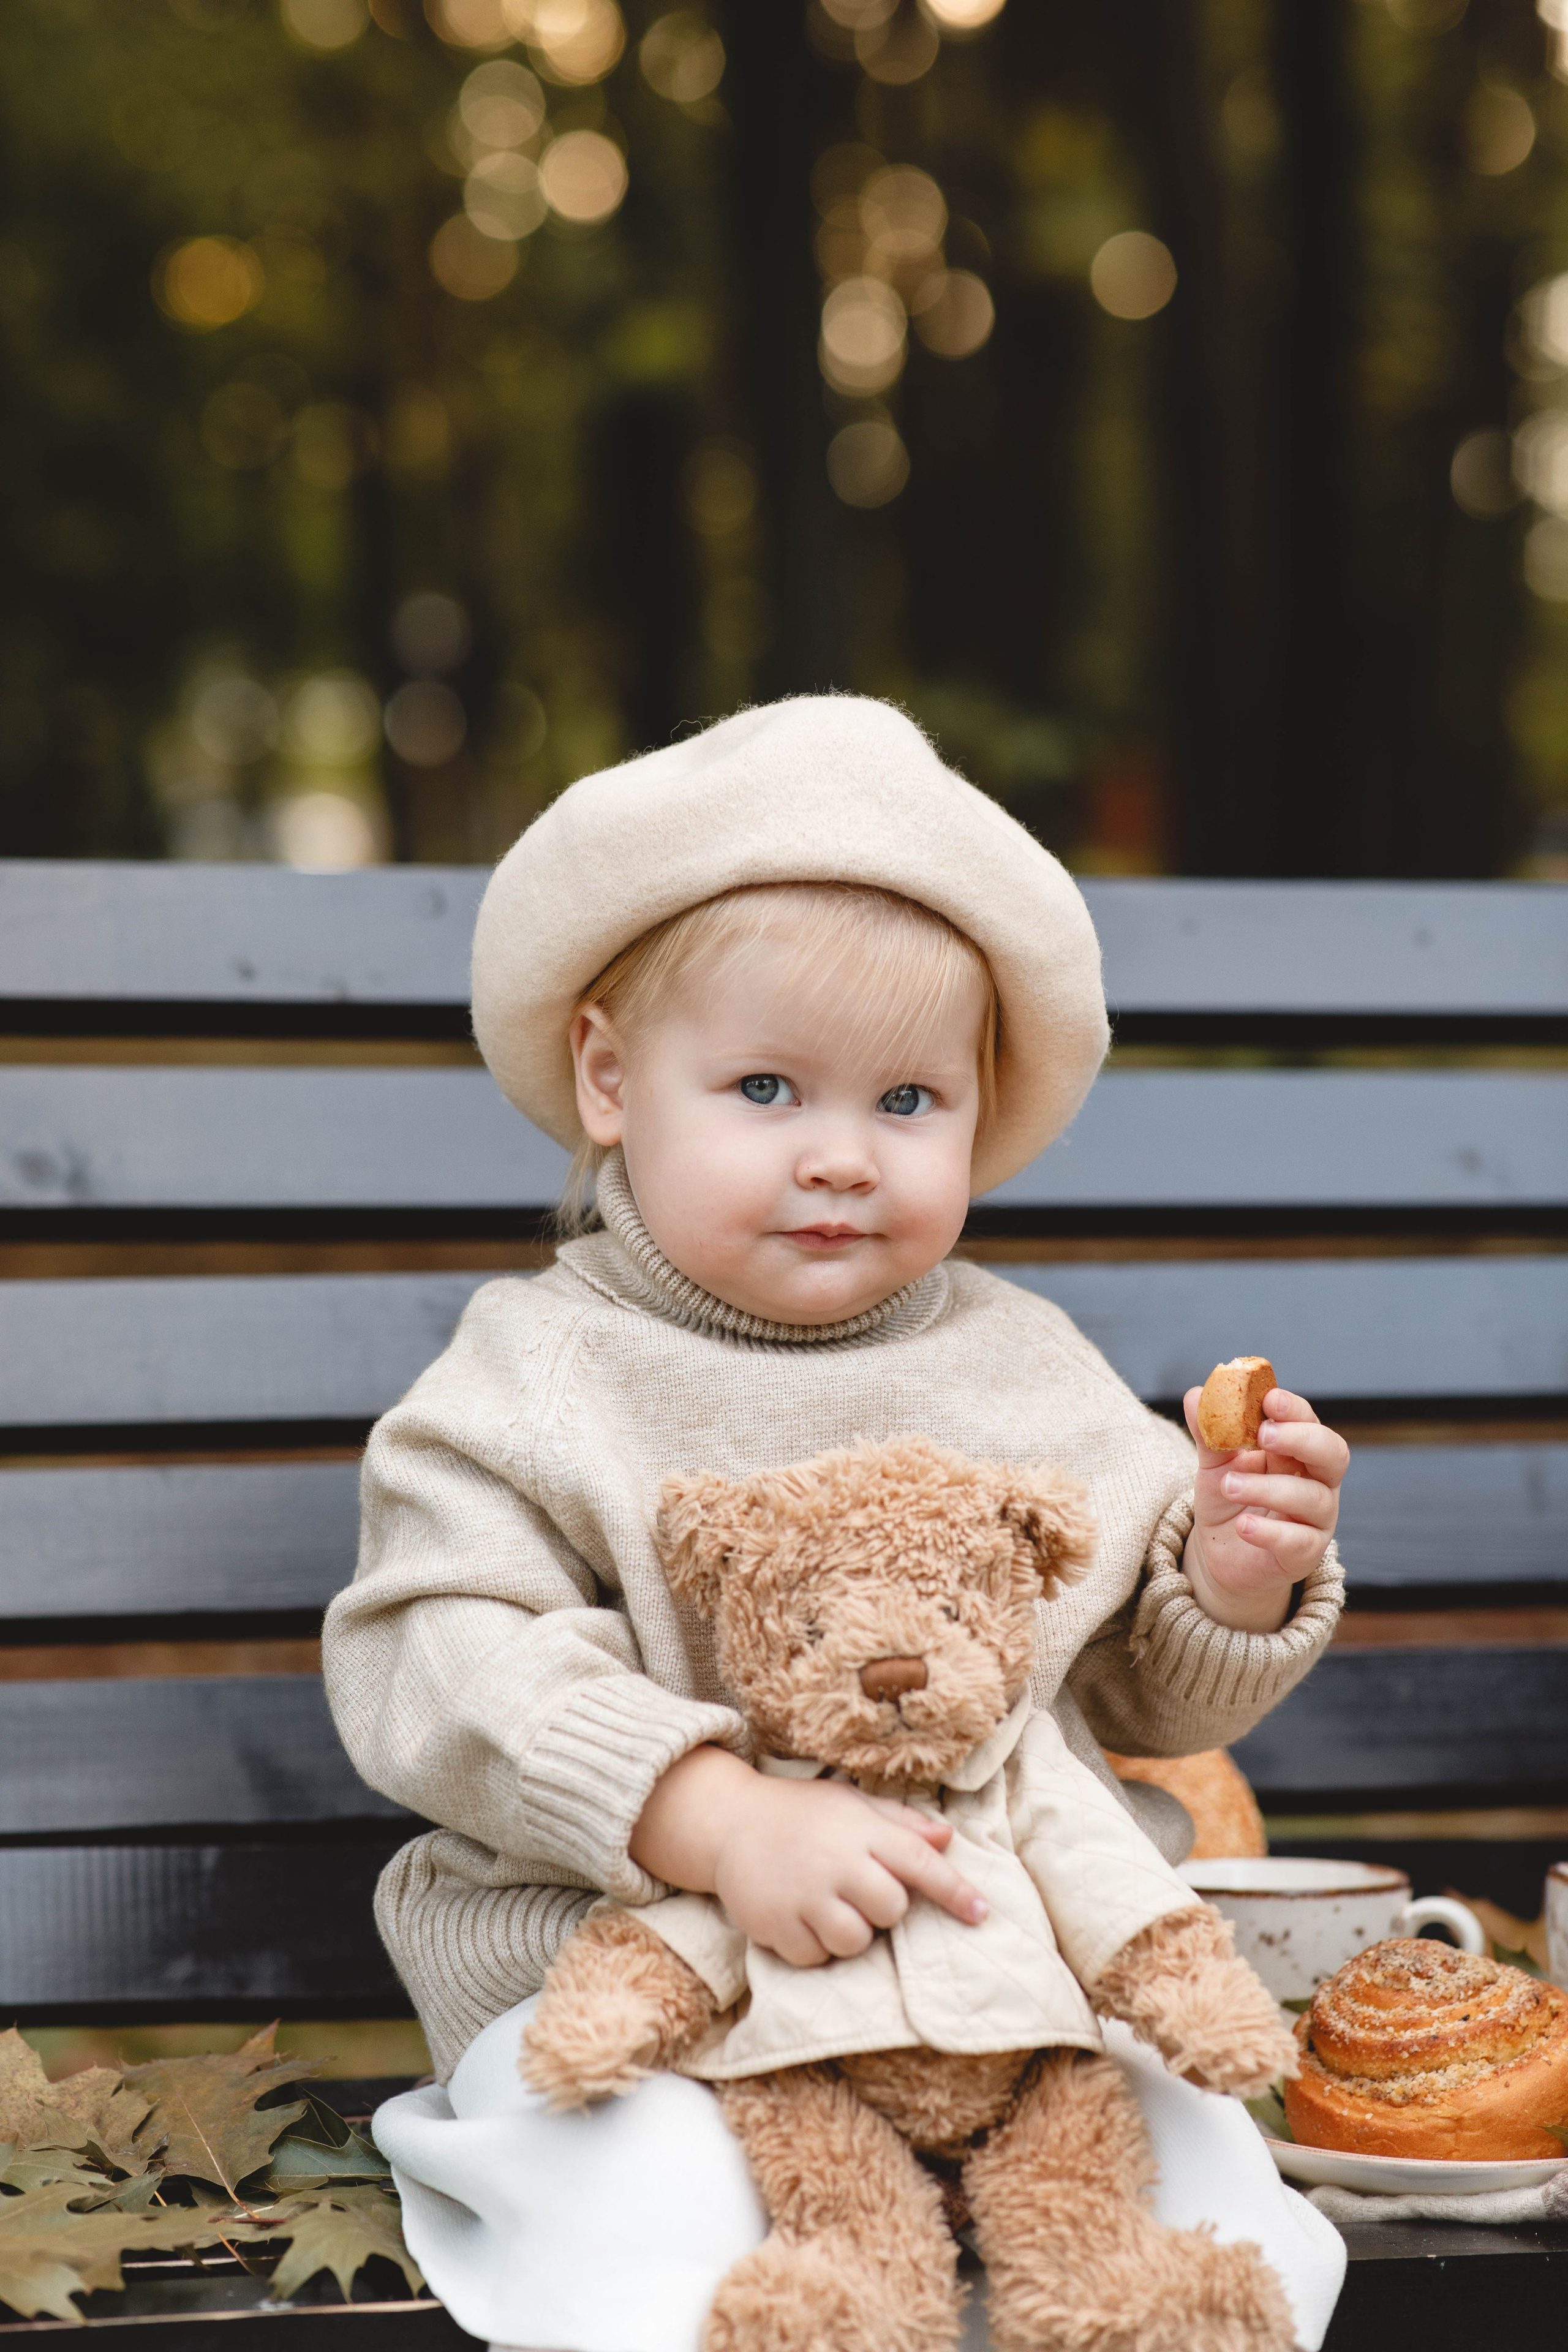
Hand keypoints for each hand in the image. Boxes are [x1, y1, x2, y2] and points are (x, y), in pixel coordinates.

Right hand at [629, 1744, 986, 1966]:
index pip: (919, 1862)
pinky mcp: (776, 1925)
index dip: (955, 1890)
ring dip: (850, 1931)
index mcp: (860, 1830)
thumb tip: (947, 1839)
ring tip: (828, 1905)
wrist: (729, 1822)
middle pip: (891, 1910)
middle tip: (859, 1890)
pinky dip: (814, 1946)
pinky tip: (800, 1917)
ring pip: (855, 1941)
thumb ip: (899, 1822)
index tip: (982, 1913)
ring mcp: (803, 1896)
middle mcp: (835, 1862)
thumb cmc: (802, 1813)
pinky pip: (816, 1957)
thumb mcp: (851, 1803)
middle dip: (884, 1908)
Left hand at [1180, 1386, 1348, 1634]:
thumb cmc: (1230, 1500)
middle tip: (1264, 1434)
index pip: (1309, 1422)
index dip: (1294, 1409)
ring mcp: (1315, 1520)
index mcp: (1297, 1452)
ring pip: (1311, 1497)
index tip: (1269, 1398)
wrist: (1222, 1554)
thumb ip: (1210, 1433)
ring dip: (1269, 1487)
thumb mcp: (1215, 1464)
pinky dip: (1270, 1532)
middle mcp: (1315, 1482)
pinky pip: (1298, 1541)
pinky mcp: (1304, 1554)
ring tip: (1230, 1485)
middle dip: (1301, 1439)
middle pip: (1332, 1454)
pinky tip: (1243, 1526)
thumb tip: (1196, 1395)